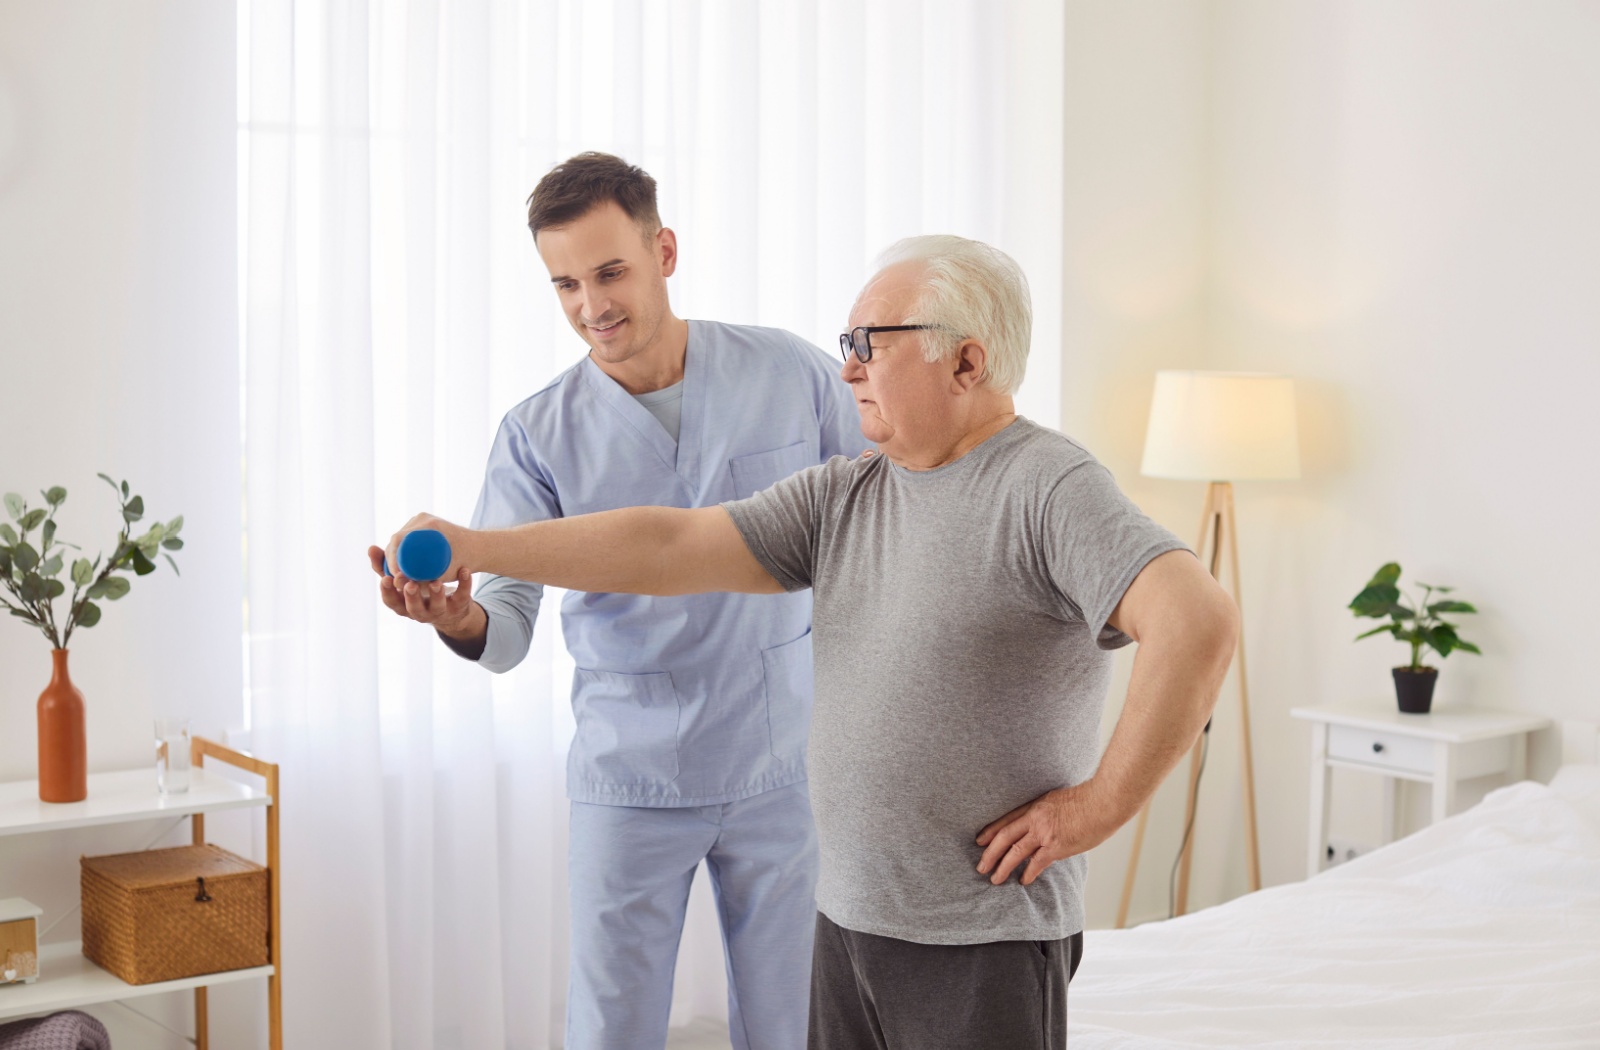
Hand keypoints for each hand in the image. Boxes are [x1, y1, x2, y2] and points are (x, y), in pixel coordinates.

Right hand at [368, 545, 476, 629]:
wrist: (452, 607)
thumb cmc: (421, 590)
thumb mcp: (403, 582)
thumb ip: (385, 566)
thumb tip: (371, 548)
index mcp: (404, 605)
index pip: (391, 602)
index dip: (388, 593)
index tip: (387, 579)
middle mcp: (421, 611)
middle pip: (412, 608)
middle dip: (410, 597)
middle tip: (410, 584)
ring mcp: (441, 610)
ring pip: (437, 606)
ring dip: (436, 594)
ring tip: (436, 581)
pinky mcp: (459, 606)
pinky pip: (463, 596)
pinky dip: (464, 584)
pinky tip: (464, 570)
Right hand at [382, 512, 468, 582]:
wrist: (479, 548)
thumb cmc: (465, 561)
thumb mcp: (446, 571)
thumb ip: (424, 578)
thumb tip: (398, 582)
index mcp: (428, 523)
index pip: (397, 539)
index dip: (390, 557)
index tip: (393, 575)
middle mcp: (422, 518)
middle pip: (396, 539)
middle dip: (390, 558)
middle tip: (393, 578)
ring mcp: (422, 520)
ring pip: (399, 539)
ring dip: (394, 555)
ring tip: (396, 574)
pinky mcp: (423, 525)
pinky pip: (405, 537)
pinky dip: (399, 550)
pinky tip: (397, 563)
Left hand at [974, 783, 1112, 886]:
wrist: (1104, 802)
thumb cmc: (1088, 800)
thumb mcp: (1060, 800)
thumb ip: (1048, 812)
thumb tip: (1043, 824)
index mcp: (1035, 805)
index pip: (1007, 819)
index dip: (991, 831)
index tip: (980, 840)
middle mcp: (1035, 818)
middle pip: (1004, 836)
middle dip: (990, 852)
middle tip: (981, 866)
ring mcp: (1045, 833)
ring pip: (1015, 851)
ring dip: (1002, 866)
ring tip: (994, 878)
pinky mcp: (1057, 846)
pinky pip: (1036, 863)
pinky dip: (1028, 873)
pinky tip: (1023, 881)